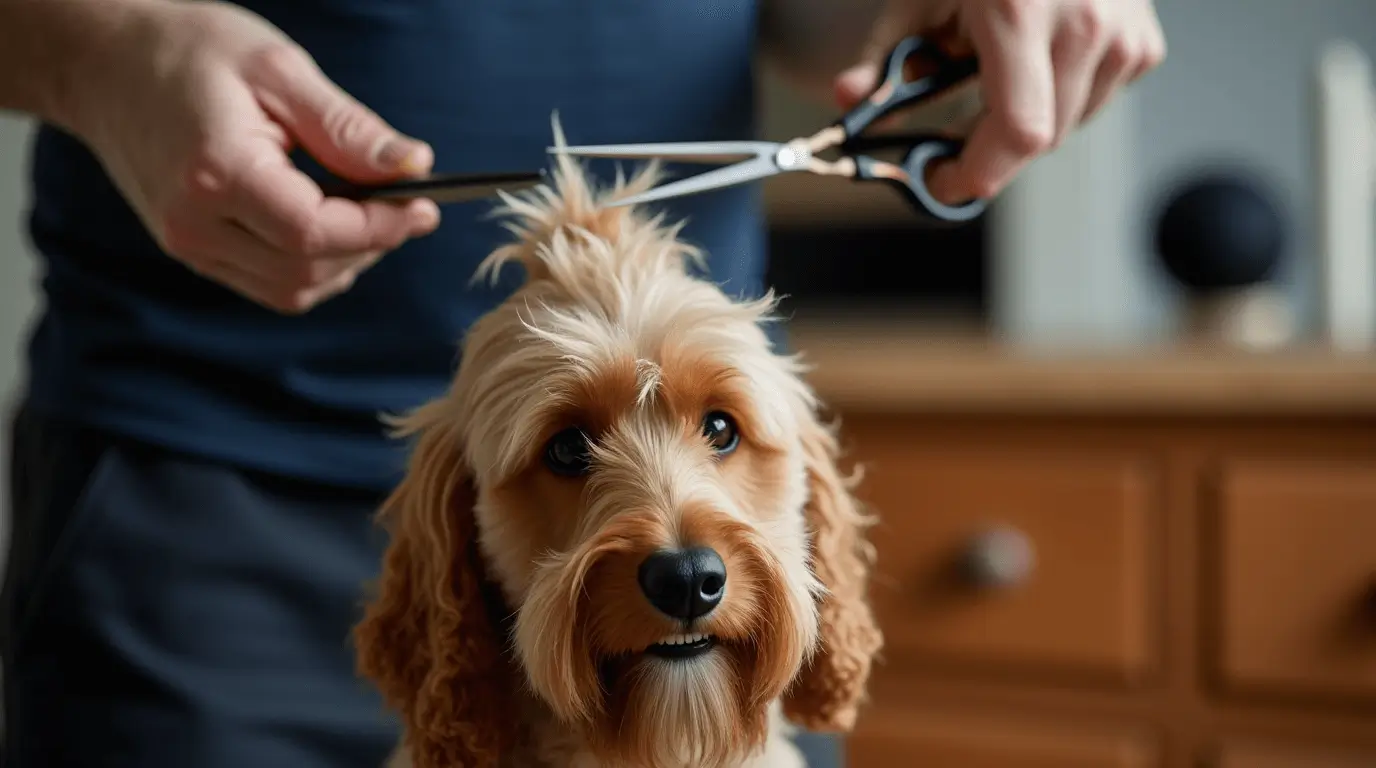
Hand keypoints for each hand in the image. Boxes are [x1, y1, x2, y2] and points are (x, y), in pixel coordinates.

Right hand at [66, 0, 439, 312]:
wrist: (103, 63)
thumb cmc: (188, 51)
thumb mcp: (278, 69)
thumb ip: (347, 127)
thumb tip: (414, 166)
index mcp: (216, 173)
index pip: (315, 232)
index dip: (381, 227)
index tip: (424, 205)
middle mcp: (193, 224)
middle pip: (309, 270)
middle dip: (371, 244)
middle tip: (408, 204)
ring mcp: (187, 245)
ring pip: (293, 289)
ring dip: (347, 260)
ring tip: (368, 209)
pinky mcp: (191, 251)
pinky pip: (270, 284)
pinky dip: (314, 266)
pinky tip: (328, 222)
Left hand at [835, 0, 1165, 203]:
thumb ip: (884, 55)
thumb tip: (848, 100)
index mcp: (1021, 14)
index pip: (1018, 132)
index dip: (977, 174)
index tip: (941, 181)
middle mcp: (1083, 22)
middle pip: (1040, 140)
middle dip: (989, 150)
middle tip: (952, 137)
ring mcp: (1123, 32)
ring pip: (1070, 127)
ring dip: (1028, 124)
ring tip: (998, 77)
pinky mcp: (1144, 41)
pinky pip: (1099, 102)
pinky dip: (1064, 99)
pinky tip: (1039, 63)